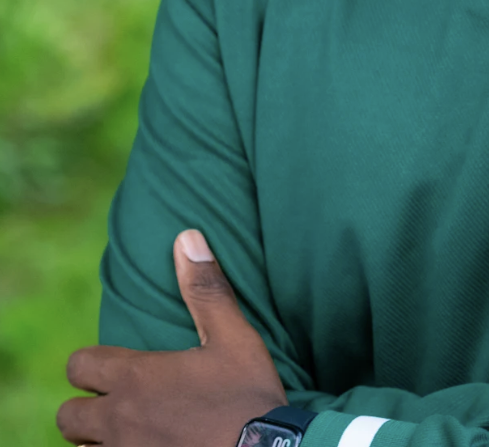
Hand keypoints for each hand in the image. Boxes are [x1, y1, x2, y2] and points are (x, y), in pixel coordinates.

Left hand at [58, 229, 285, 445]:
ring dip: (99, 443)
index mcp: (136, 379)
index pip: (79, 366)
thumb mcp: (233, 336)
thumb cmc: (246, 396)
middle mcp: (118, 422)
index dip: (90, 364)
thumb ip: (205, 289)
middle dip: (85, 409)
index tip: (112, 366)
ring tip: (128, 435)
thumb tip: (186, 237)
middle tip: (117, 404)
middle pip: (67, 418)